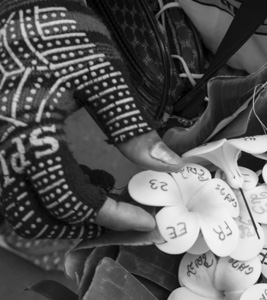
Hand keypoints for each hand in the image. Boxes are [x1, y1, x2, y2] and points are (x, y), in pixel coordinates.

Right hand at [0, 2, 181, 239]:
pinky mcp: (3, 147)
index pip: (69, 199)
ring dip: (66, 218)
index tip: (147, 220)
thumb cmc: (59, 39)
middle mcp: (3, 151)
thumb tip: (168, 165)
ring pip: (24, 212)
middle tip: (126, 221)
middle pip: (35, 220)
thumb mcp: (101, 77)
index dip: (111, 216)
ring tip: (110, 201)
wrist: (19, 16)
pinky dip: (56, 199)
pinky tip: (91, 181)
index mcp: (28, 135)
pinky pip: (22, 191)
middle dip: (82, 229)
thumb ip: (131, 126)